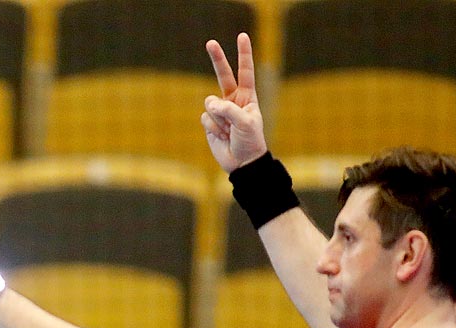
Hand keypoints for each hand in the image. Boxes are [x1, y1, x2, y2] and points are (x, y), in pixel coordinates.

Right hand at [202, 32, 269, 172]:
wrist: (242, 163)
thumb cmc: (250, 141)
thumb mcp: (245, 123)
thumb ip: (229, 110)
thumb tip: (209, 104)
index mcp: (247, 96)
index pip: (245, 71)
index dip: (243, 54)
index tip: (242, 36)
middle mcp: (232, 100)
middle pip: (223, 75)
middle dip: (217, 59)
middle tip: (210, 42)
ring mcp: (220, 111)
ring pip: (211, 104)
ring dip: (218, 118)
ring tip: (229, 131)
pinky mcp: (210, 123)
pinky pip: (205, 119)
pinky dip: (213, 128)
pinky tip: (221, 136)